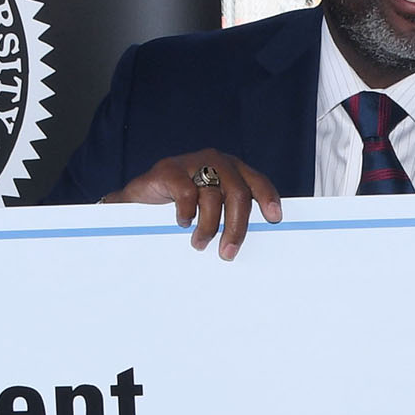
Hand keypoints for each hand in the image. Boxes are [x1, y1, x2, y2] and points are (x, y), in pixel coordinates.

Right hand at [105, 149, 281, 257]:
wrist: (139, 201)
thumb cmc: (181, 208)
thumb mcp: (211, 210)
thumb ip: (230, 216)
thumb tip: (252, 245)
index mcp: (233, 170)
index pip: (258, 182)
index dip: (268, 198)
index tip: (275, 218)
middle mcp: (217, 162)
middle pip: (238, 194)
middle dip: (236, 227)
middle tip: (228, 252)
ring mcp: (193, 162)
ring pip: (213, 197)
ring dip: (208, 227)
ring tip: (200, 244)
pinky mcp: (170, 169)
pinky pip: (187, 192)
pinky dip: (187, 212)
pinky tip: (183, 223)